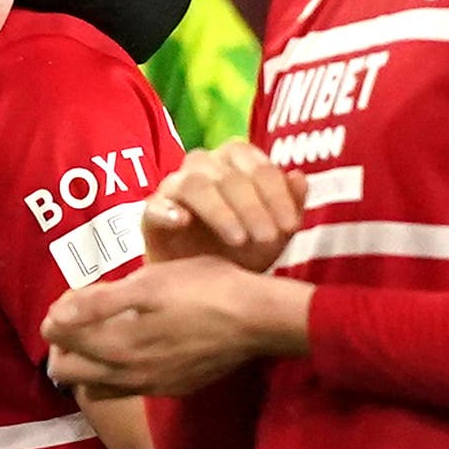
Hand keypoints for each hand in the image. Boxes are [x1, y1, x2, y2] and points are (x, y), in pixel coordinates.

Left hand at [43, 256, 310, 396]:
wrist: (260, 319)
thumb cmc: (203, 290)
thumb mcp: (146, 285)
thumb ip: (95, 305)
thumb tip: (52, 321)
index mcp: (117, 348)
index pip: (59, 345)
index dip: (57, 317)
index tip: (74, 296)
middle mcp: (129, 377)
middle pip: (71, 372)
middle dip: (65, 344)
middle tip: (81, 314)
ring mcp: (154, 386)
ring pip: (99, 384)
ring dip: (90, 360)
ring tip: (103, 331)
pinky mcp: (176, 387)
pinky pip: (129, 387)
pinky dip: (118, 370)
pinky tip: (136, 346)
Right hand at [143, 141, 307, 272]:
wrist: (204, 287)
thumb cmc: (243, 251)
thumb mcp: (276, 234)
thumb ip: (292, 206)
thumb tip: (298, 177)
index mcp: (236, 161)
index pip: (257, 164)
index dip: (277, 193)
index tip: (290, 226)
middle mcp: (204, 165)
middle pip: (228, 173)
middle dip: (253, 206)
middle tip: (268, 238)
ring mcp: (174, 186)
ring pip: (195, 184)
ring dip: (220, 210)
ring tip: (238, 239)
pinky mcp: (151, 212)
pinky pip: (155, 204)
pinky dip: (168, 210)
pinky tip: (184, 222)